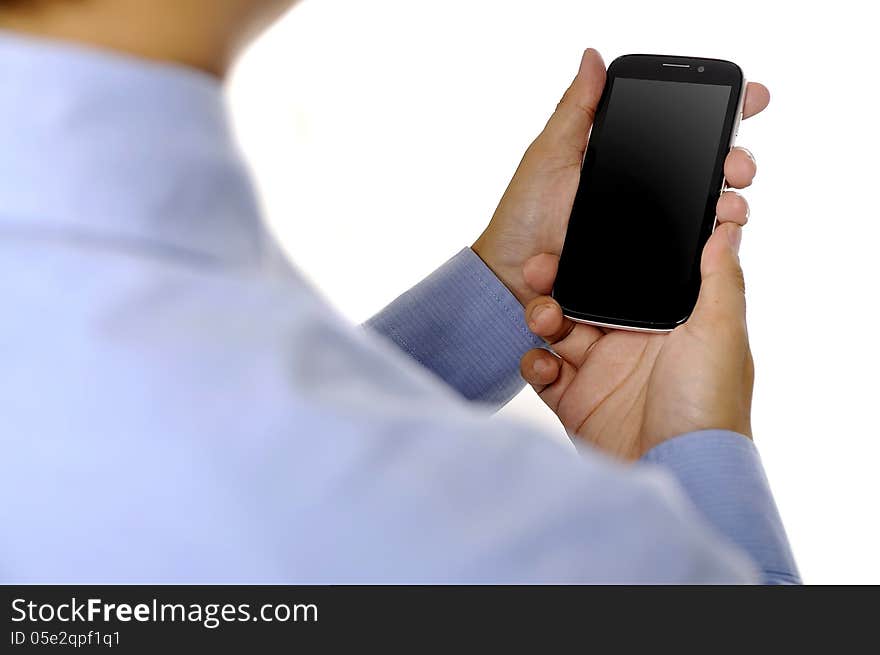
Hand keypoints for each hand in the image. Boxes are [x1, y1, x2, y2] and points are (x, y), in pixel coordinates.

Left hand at [472, 48, 769, 306]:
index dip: (722, 115)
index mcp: (626, 162)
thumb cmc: (523, 217)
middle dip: (737, 162)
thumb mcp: (549, 155)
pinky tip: (717, 238)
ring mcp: (648, 233)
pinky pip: (687, 257)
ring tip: (730, 206)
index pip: (683, 133)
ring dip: (731, 206)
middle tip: (738, 165)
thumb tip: (593, 59)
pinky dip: (712, 247)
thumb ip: (577, 110)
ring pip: (706, 215)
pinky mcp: (646, 267)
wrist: (510, 277)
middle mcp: (645, 196)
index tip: (750, 99)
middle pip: (707, 173)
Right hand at [520, 222, 753, 459]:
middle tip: (539, 270)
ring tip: (543, 318)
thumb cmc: (709, 405)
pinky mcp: (575, 401)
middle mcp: (631, 343)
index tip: (577, 237)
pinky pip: (543, 371)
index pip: (629, 277)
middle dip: (559, 281)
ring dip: (543, 316)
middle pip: (585, 297)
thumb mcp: (722, 334)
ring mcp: (601, 372)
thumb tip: (728, 230)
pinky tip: (546, 364)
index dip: (603, 256)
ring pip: (558, 329)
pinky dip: (535, 363)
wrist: (675, 472)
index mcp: (666, 322)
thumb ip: (720, 279)